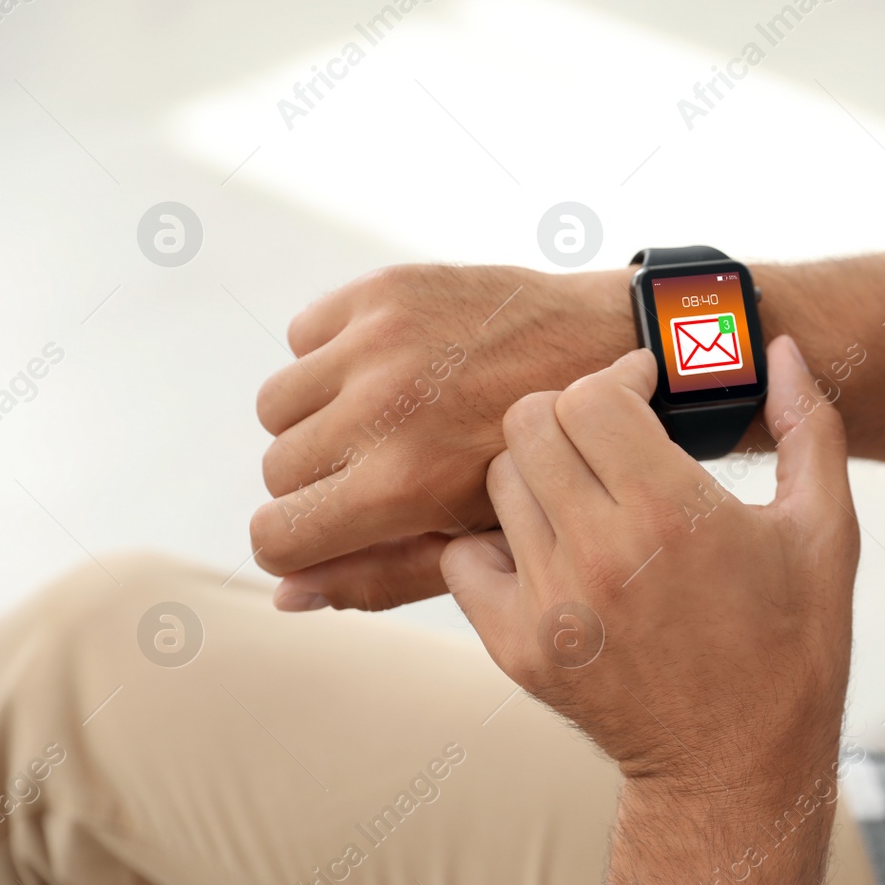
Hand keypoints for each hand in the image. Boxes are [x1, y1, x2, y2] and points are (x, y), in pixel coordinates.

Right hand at [249, 263, 630, 610]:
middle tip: (377, 474)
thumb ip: (382, 574)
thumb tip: (285, 595)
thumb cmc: (554, 464)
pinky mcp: (386, 289)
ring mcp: (380, 342)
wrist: (609, 349)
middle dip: (314, 484)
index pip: (276, 536)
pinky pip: (303, 336)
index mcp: (403, 483)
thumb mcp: (481, 540)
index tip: (328, 532)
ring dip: (315, 419)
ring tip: (381, 423)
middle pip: (275, 470)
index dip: (297, 545)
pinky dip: (332, 357)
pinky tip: (393, 371)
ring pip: (277, 404)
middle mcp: (380, 409)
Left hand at [441, 337, 858, 796]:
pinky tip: (551, 549)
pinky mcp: (515, 647)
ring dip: (537, 471)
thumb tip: (779, 349)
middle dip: (570, 413)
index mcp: (673, 513)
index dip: (617, 379)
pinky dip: (496, 541)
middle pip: (529, 424)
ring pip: (497, 482)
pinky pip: (463, 558)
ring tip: (585, 493)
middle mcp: (600, 554)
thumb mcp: (826, 531)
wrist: (739, 766)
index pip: (590, 396)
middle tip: (607, 434)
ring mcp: (549, 605)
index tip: (643, 393)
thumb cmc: (791, 645)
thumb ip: (809, 426)